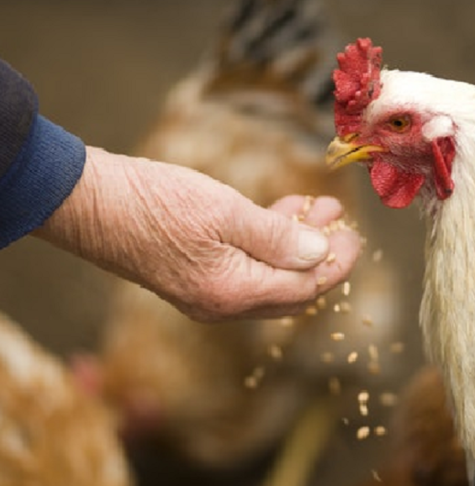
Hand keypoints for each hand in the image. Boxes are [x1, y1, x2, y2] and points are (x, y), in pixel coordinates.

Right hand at [34, 147, 360, 320]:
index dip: (335, 264)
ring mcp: (207, 292)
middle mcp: (222, 303)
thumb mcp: (225, 213)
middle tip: (340, 223)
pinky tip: (281, 212)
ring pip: (270, 275)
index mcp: (233, 293)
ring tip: (318, 207)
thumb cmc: (153, 203)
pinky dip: (268, 242)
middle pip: (291, 289)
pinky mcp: (195, 274)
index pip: (304, 289)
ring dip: (296, 244)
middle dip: (321, 256)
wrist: (87, 202)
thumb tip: (321, 254)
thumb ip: (278, 237)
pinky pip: (246, 266)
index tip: (354, 236)